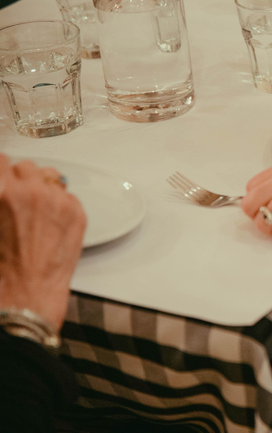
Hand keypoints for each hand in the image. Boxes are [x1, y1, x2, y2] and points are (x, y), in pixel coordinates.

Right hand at [0, 155, 86, 330]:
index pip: (2, 160)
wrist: (25, 296)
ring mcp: (57, 201)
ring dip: (42, 187)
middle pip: (26, 167)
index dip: (1, 173)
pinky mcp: (77, 213)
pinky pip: (68, 195)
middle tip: (16, 199)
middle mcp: (29, 192)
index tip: (3, 180)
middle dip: (20, 180)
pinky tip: (50, 223)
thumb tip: (3, 190)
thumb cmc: (1, 270)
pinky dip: (60, 204)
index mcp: (0, 192)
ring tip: (35, 209)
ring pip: (50, 176)